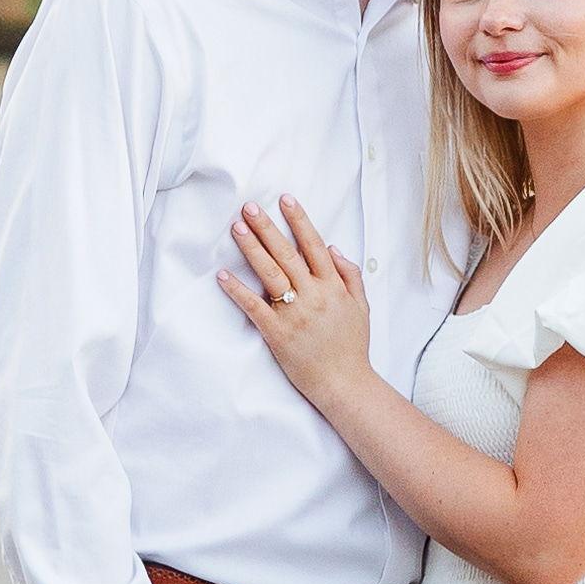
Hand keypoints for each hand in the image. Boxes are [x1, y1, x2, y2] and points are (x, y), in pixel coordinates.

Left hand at [216, 194, 372, 409]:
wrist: (345, 384)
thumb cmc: (352, 346)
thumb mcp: (361, 306)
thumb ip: (350, 275)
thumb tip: (334, 248)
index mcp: (333, 286)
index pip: (314, 245)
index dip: (299, 221)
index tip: (286, 200)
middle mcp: (314, 295)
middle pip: (287, 253)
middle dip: (267, 227)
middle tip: (249, 207)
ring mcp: (295, 313)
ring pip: (270, 273)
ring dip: (252, 248)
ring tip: (237, 228)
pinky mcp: (277, 333)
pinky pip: (254, 307)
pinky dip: (238, 290)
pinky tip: (223, 275)